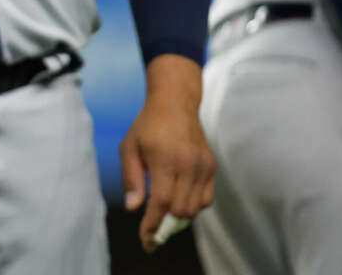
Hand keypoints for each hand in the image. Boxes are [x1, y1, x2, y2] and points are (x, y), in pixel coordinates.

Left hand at [120, 55, 215, 252]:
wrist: (175, 103)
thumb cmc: (147, 125)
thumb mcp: (129, 147)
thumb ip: (131, 178)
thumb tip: (133, 208)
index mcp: (165, 160)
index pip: (162, 202)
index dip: (153, 224)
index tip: (146, 238)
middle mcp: (188, 164)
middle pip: (180, 210)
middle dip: (165, 224)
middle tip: (152, 226)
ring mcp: (203, 166)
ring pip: (195, 208)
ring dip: (179, 216)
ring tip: (164, 212)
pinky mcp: (212, 167)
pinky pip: (206, 199)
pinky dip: (193, 206)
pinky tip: (179, 199)